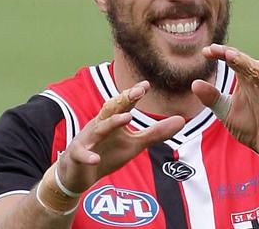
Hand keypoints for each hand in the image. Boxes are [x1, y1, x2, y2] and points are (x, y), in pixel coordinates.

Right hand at [57, 81, 184, 192]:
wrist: (76, 174)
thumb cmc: (106, 153)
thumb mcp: (134, 144)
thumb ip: (156, 133)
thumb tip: (182, 120)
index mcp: (113, 120)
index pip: (124, 104)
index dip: (133, 94)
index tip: (146, 85)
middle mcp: (99, 125)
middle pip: (111, 109)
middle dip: (123, 99)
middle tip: (137, 92)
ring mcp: (87, 139)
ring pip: (98, 128)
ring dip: (111, 123)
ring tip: (126, 118)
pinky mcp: (76, 156)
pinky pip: (82, 154)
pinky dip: (88, 156)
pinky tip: (95, 159)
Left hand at [192, 44, 258, 164]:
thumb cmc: (250, 126)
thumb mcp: (226, 112)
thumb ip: (212, 98)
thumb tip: (194, 83)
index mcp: (244, 81)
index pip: (233, 61)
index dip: (221, 54)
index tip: (205, 51)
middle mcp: (258, 82)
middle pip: (246, 62)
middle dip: (232, 55)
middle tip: (217, 50)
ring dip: (248, 65)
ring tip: (233, 58)